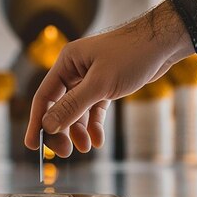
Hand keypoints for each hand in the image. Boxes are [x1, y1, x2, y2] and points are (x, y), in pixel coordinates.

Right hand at [24, 0, 193, 156]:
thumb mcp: (100, 84)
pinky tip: (98, 140)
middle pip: (59, 106)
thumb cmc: (132, 55)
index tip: (33, 146)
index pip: (44, 96)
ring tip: (86, 148)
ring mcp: (90, 78)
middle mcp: (75, 69)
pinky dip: (95, 124)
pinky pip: (94, 109)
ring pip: (77, 110)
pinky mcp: (106, 85)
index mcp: (67, 62)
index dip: (37, 122)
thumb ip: (73, 106)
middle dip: (61, 130)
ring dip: (79, 130)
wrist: (163, 43)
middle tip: (65, 152)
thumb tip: (48, 125)